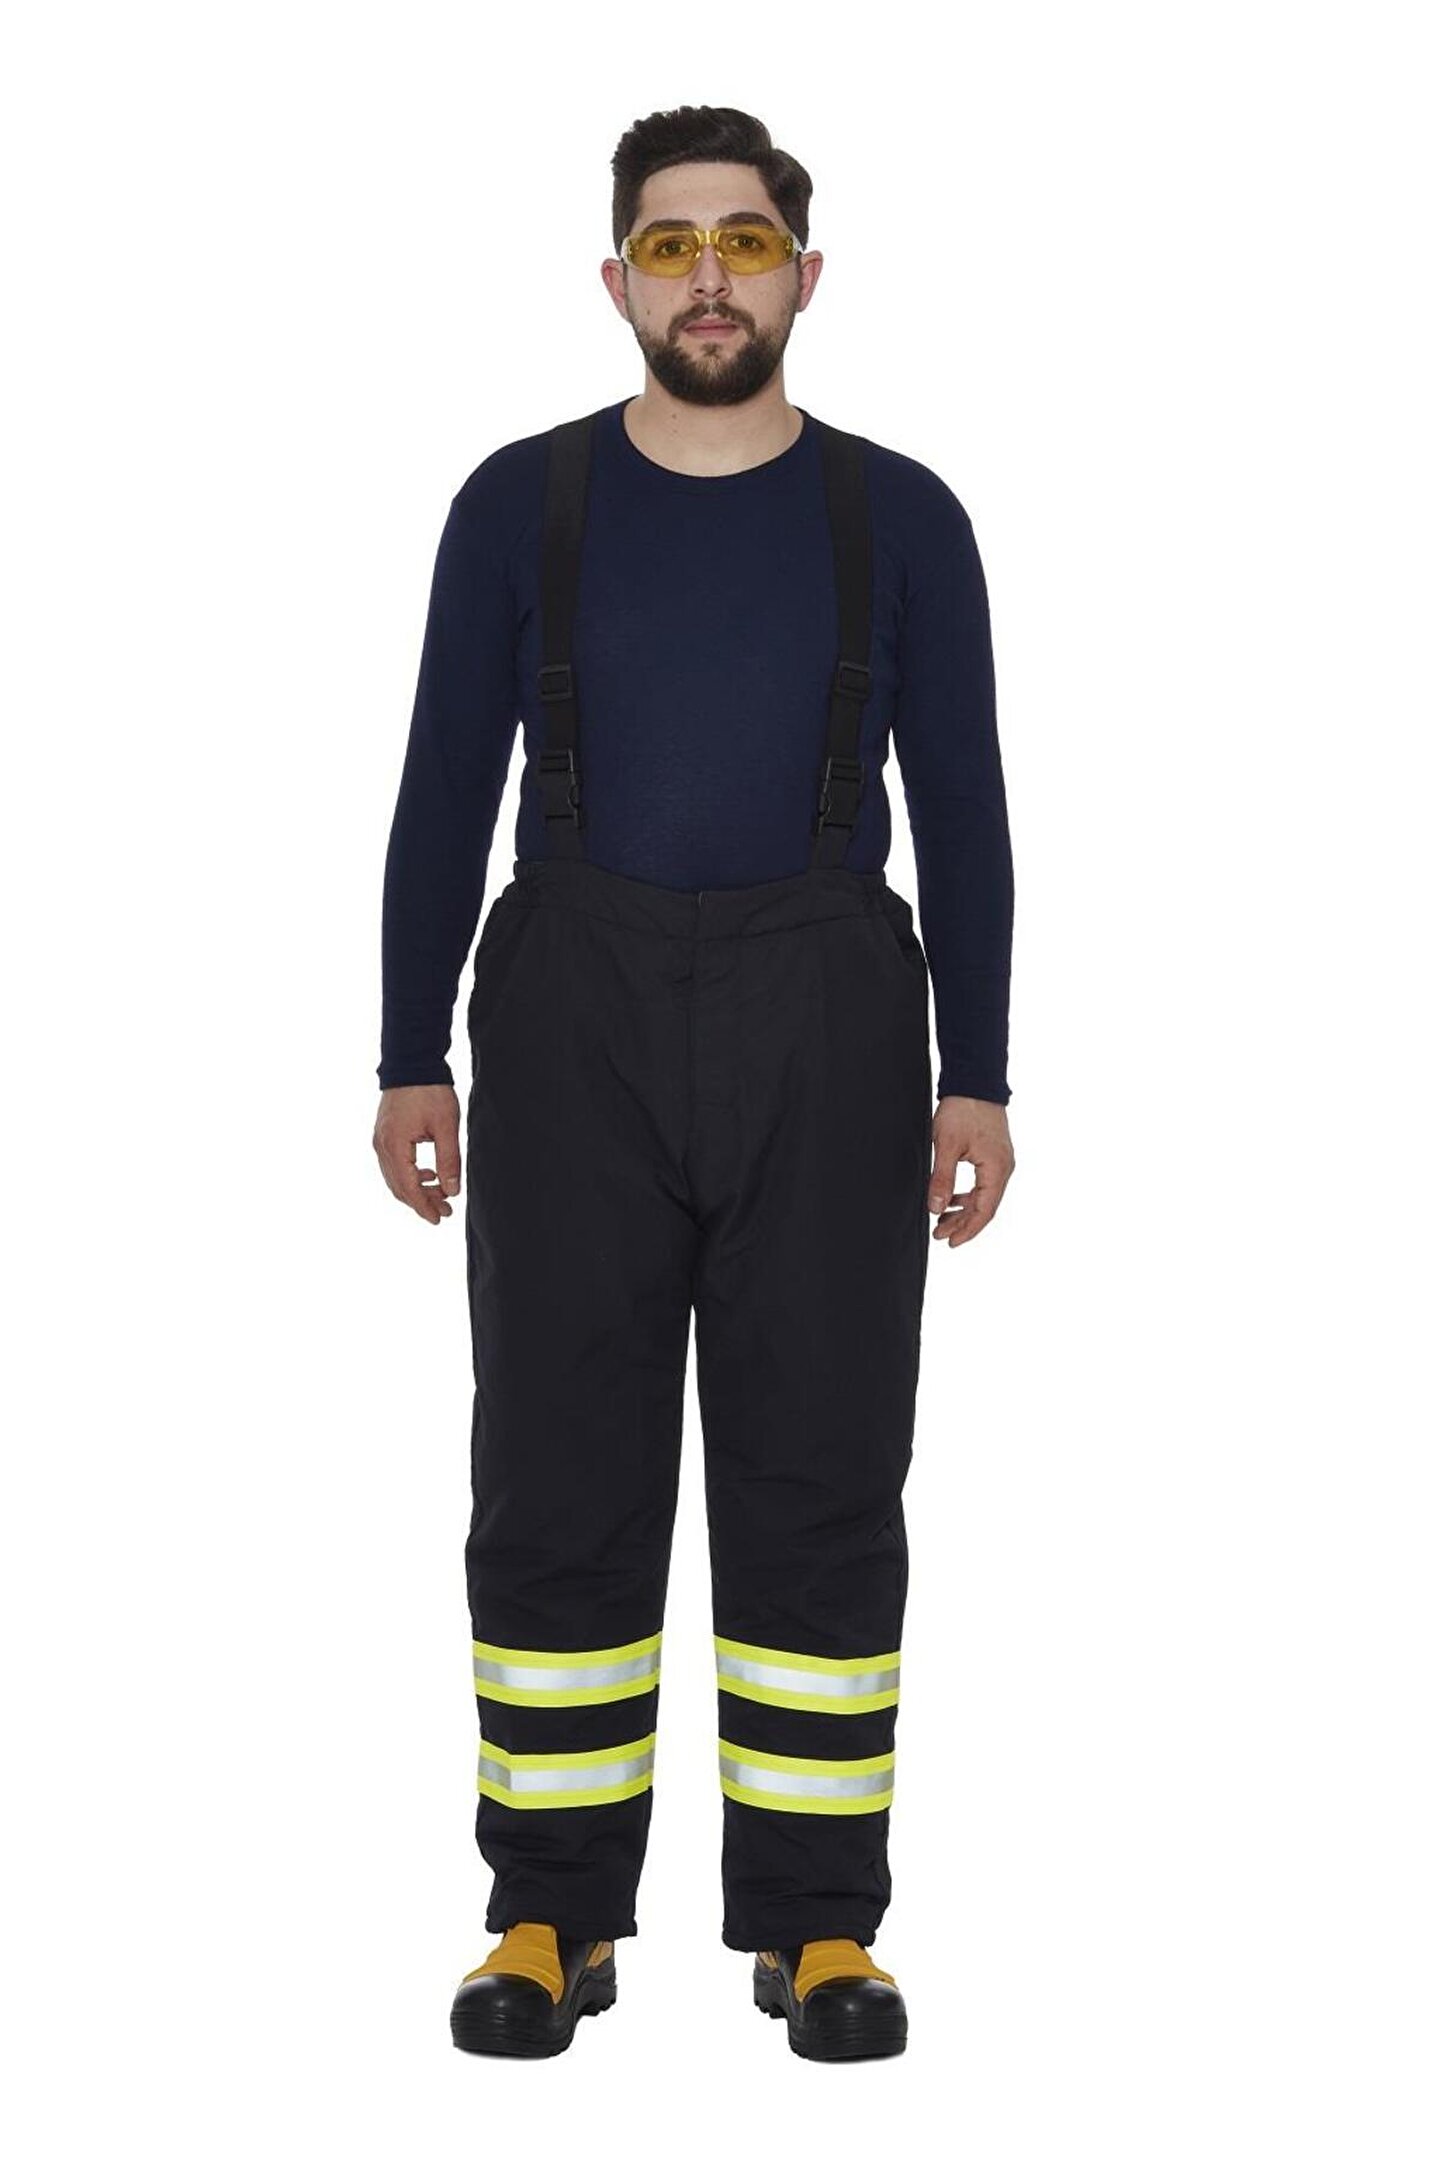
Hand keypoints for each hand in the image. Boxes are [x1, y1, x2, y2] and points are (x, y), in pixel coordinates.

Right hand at [374, 1084, 461, 1223]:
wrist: (412, 1062)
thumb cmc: (430, 1091)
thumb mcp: (445, 1127)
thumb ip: (449, 1160)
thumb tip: (452, 1190)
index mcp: (394, 1146)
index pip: (408, 1188)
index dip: (424, 1207)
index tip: (439, 1218)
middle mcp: (381, 1146)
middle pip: (399, 1187)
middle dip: (422, 1202)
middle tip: (445, 1210)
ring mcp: (380, 1140)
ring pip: (395, 1177)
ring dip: (417, 1190)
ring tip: (441, 1194)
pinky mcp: (384, 1134)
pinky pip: (394, 1165)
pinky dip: (410, 1175)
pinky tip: (429, 1174)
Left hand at [928, 1096, 1014, 1246]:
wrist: (975, 1081)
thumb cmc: (964, 1109)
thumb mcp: (947, 1146)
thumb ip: (942, 1179)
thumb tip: (935, 1208)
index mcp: (997, 1169)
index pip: (984, 1211)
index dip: (967, 1230)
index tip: (950, 1242)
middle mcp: (1004, 1168)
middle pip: (985, 1207)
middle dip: (962, 1224)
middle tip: (939, 1234)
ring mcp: (1001, 1161)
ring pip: (984, 1196)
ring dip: (964, 1210)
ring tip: (942, 1219)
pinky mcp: (994, 1155)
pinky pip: (983, 1184)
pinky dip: (968, 1195)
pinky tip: (952, 1199)